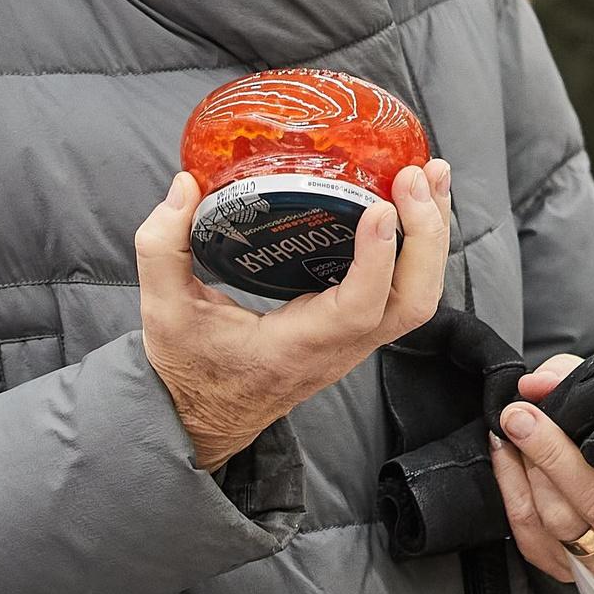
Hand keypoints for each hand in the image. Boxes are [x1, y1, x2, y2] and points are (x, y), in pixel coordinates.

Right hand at [138, 160, 452, 471]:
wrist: (202, 418)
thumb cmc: (187, 369)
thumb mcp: (161, 311)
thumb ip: (162, 246)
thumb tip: (185, 186)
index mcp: (297, 346)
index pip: (358, 309)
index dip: (378, 260)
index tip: (381, 207)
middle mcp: (339, 347)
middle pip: (413, 301)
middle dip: (427, 235)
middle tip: (418, 175)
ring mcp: (355, 341)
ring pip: (419, 296)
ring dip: (432, 235)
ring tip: (430, 176)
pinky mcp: (358, 329)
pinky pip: (405, 290)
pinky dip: (418, 246)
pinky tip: (414, 202)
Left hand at [489, 351, 593, 581]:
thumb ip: (579, 382)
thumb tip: (538, 384)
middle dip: (558, 459)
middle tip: (523, 417)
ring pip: (564, 522)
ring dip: (530, 469)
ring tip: (513, 426)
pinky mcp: (568, 567)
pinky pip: (531, 535)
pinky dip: (511, 488)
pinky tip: (504, 451)